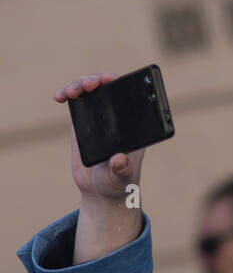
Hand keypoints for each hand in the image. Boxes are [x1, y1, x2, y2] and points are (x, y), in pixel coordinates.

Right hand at [53, 73, 145, 202]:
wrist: (101, 192)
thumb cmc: (118, 183)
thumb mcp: (122, 177)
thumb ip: (122, 168)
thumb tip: (119, 159)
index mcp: (132, 125)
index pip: (129, 96)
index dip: (118, 83)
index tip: (108, 80)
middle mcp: (116, 117)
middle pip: (107, 88)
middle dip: (96, 80)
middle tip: (89, 85)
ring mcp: (99, 117)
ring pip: (89, 91)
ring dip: (79, 85)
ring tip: (70, 93)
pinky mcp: (82, 122)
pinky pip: (75, 101)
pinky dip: (67, 94)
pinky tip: (59, 96)